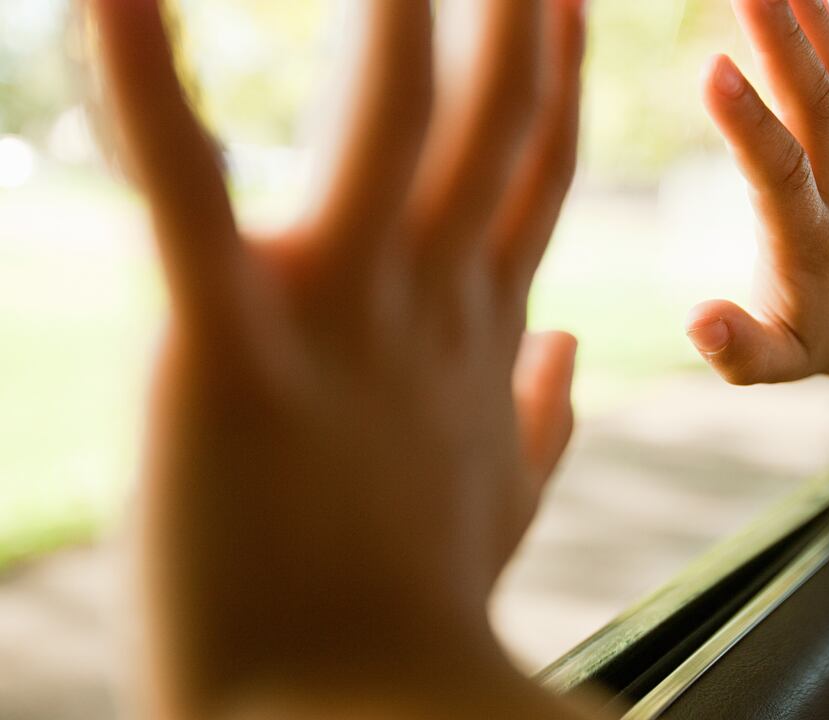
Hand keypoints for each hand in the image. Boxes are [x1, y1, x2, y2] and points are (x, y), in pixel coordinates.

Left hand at [91, 0, 583, 712]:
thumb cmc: (417, 617)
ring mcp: (336, 319)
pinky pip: (183, 194)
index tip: (560, 0)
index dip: (553, 78)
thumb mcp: (503, 505)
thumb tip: (571, 354)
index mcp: (477, 334)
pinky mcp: (225, 353)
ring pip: (381, 125)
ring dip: (392, 13)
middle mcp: (425, 303)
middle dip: (512, 14)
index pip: (533, 173)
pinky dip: (145, 84)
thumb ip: (543, 420)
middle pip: (486, 121)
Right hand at [687, 0, 828, 384]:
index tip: (712, 68)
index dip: (748, 121)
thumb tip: (697, 321)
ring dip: (807, 15)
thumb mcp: (772, 365)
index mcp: (805, 237)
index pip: (778, 170)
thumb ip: (737, 350)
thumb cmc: (808, 338)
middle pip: (815, 101)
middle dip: (780, 37)